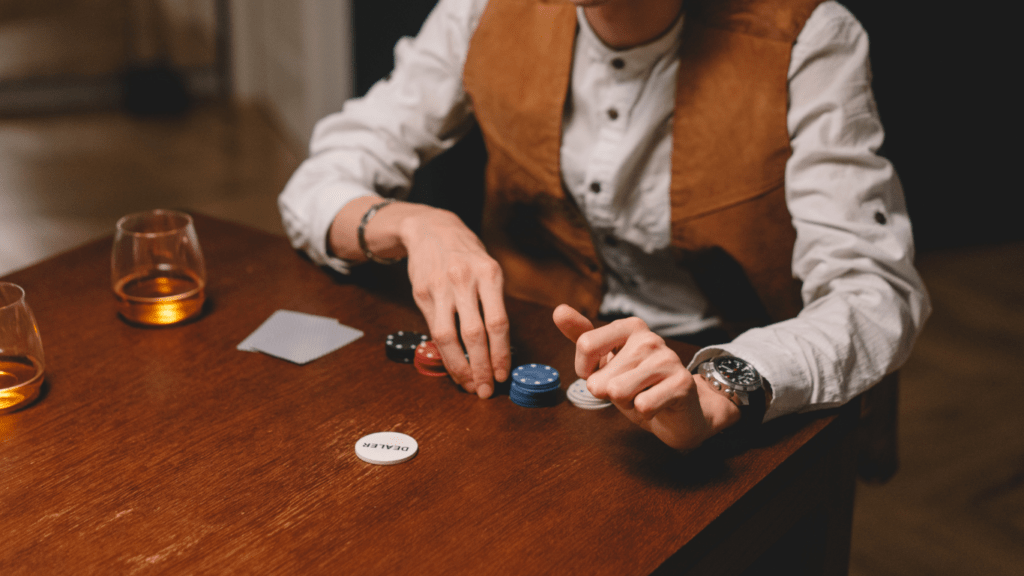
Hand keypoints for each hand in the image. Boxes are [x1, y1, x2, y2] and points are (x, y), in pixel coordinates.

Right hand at [401, 208, 510, 396]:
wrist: (430, 229)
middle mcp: (465, 280)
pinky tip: (453, 366)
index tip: (504, 375)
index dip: (501, 353)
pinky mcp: (422, 293)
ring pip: (450, 337)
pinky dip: (445, 354)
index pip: (498, 322)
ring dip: (461, 367)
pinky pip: (434, 331)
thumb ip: (493, 303)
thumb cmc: (465, 254)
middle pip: (475, 334)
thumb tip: (499, 348)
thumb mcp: (487, 269)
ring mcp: (441, 287)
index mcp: (489, 274)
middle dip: (482, 366)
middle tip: (487, 389)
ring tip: (470, 385)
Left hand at [552, 304, 739, 450]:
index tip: (603, 373)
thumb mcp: (605, 360)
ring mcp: (667, 359)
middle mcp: (649, 338)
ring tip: (642, 395)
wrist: (678, 411)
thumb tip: (559, 310)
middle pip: (600, 378)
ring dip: (626, 403)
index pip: (586, 345)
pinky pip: (642, 406)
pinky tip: (657, 404)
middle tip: (631, 389)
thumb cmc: (637, 384)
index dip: (587, 371)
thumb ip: (582, 336)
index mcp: (630, 326)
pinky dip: (644, 412)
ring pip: (618, 392)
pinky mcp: (681, 383)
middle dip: (609, 393)